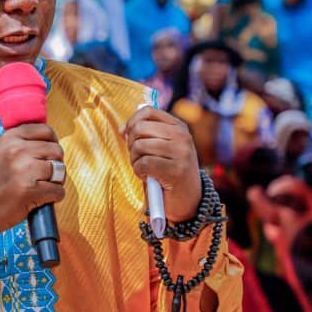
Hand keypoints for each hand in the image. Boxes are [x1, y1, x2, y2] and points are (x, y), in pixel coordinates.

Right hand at [0, 123, 64, 235]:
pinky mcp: (31, 189)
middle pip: (56, 150)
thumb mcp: (2, 153)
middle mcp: (17, 150)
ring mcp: (25, 169)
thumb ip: (23, 144)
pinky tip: (39, 199)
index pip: (45, 130)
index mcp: (10, 138)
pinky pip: (59, 190)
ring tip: (40, 187)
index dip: (52, 143)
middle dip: (55, 164)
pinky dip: (54, 197)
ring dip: (56, 181)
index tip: (47, 154)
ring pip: (60, 170)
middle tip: (42, 175)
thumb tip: (51, 142)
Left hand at [124, 107, 201, 222]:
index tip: (128, 135)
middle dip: (131, 144)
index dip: (132, 121)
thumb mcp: (159, 149)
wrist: (188, 200)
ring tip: (144, 168)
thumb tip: (122, 129)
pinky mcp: (176, 171)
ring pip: (140, 146)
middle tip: (138, 157)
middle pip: (140, 128)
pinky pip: (143, 164)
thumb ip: (144, 136)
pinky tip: (149, 177)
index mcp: (179, 127)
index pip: (148, 111)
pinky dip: (139, 172)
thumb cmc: (169, 173)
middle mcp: (182, 136)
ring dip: (135, 160)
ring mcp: (181, 153)